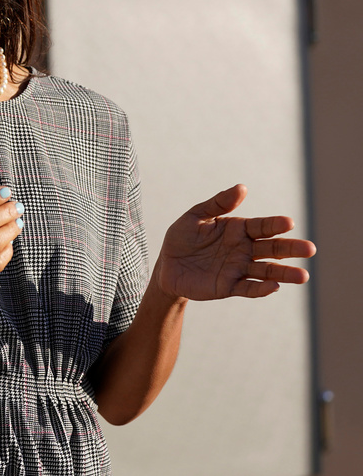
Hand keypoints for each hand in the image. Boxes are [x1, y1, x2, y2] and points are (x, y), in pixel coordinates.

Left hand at [156, 184, 315, 301]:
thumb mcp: (195, 216)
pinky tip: (273, 287)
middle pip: (272, 249)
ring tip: (303, 276)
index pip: (262, 226)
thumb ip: (218, 204)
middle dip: (291, 249)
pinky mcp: (228, 287)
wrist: (167, 265)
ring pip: (266, 271)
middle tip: (310, 249)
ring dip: (284, 273)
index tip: (289, 223)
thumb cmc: (182, 238)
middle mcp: (243, 250)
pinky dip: (260, 289)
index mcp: (238, 230)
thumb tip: (242, 187)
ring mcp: (238, 269)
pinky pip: (247, 288)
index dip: (275, 225)